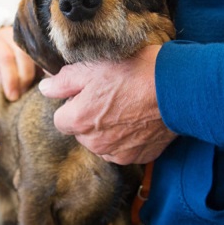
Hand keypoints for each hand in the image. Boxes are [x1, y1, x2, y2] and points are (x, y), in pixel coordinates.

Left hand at [0, 26, 38, 100]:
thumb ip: (1, 81)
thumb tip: (15, 95)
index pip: (5, 58)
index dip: (10, 79)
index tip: (12, 96)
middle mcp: (10, 35)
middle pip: (23, 56)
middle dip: (24, 79)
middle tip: (22, 93)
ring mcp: (26, 36)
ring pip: (37, 55)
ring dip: (36, 75)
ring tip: (30, 89)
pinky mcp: (38, 41)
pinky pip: (45, 56)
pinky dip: (44, 70)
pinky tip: (41, 81)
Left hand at [39, 45, 176, 164]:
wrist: (178, 88)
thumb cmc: (134, 72)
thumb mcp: (91, 67)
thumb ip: (62, 81)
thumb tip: (44, 88)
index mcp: (79, 121)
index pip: (61, 118)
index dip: (73, 103)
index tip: (89, 91)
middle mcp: (95, 143)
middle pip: (81, 132)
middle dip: (89, 117)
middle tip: (110, 95)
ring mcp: (118, 152)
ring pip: (101, 143)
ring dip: (108, 129)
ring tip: (127, 106)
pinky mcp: (139, 156)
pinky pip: (123, 150)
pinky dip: (128, 138)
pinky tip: (139, 118)